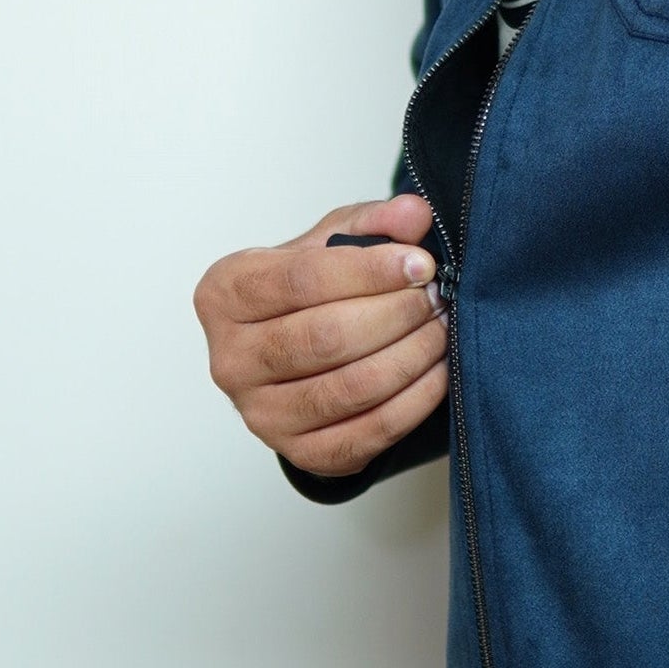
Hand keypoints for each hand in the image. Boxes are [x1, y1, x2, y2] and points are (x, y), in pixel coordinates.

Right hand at [194, 193, 448, 477]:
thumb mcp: (332, 241)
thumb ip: (372, 222)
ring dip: (412, 356)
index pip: (301, 280)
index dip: (369, 271)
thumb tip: (414, 214)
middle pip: (326, 336)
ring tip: (442, 329)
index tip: (420, 263)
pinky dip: (414, 401)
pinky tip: (438, 371)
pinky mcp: (299, 452)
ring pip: (350, 388)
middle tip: (437, 297)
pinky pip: (368, 432)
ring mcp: (260, 414)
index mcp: (227, 293)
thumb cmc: (309, 292)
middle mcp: (231, 358)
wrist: (297, 355)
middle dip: (397, 314)